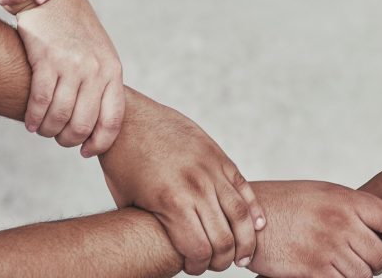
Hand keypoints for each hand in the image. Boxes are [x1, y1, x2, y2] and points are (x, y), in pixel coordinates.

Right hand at [16, 0, 123, 155]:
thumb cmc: (76, 32)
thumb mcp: (100, 55)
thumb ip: (102, 84)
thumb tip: (96, 127)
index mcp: (113, 70)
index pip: (113, 119)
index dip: (99, 143)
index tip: (86, 152)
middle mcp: (96, 69)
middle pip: (83, 124)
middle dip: (68, 139)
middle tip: (58, 137)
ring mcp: (73, 64)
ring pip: (59, 117)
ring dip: (47, 131)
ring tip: (42, 129)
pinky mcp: (47, 59)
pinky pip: (39, 102)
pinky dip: (33, 118)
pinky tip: (30, 122)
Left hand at [99, 89, 265, 274]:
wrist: (129, 120)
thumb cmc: (123, 165)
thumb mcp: (130, 204)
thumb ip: (156, 227)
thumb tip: (171, 251)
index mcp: (171, 202)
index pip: (199, 251)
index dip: (197, 267)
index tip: (192, 267)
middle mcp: (196, 185)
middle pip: (224, 238)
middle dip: (223, 260)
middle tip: (218, 265)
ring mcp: (210, 168)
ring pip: (241, 213)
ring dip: (246, 240)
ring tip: (243, 254)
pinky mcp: (218, 155)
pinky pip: (243, 186)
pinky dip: (254, 208)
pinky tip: (258, 224)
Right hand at [247, 180, 381, 277]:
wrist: (248, 216)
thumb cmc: (286, 203)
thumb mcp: (323, 193)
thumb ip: (350, 209)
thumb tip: (376, 228)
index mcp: (347, 199)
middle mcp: (342, 222)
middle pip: (381, 256)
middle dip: (377, 263)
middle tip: (363, 261)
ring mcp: (328, 248)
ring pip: (364, 276)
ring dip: (357, 276)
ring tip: (342, 267)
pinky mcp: (313, 271)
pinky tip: (328, 273)